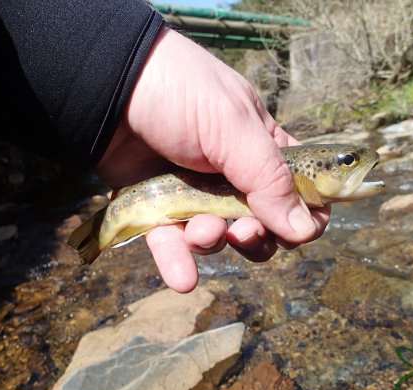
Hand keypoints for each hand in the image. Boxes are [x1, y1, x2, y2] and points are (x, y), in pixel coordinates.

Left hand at [96, 28, 329, 292]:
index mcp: (260, 145)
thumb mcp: (234, 127)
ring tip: (197, 232)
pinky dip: (177, 261)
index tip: (296, 230)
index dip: (303, 213)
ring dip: (211, 242)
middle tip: (243, 232)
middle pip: (259, 221)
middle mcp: (230, 171)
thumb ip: (270, 180)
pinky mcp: (156, 206)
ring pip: (215, 236)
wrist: (106, 87)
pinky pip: (171, 241)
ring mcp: (192, 190)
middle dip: (254, 235)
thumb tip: (306, 230)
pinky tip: (183, 279)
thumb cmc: (179, 93)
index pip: (296, 187)